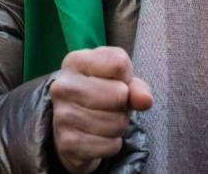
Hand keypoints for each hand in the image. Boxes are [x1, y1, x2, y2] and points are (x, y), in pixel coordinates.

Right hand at [50, 47, 153, 172]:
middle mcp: (63, 86)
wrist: (74, 127)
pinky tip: (100, 137)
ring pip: (115, 123)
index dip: (127, 77)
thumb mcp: (120, 82)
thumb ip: (137, 87)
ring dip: (119, 125)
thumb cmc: (102, 94)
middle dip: (124, 104)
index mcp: (75, 61)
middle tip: (113, 106)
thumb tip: (145, 100)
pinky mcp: (66, 142)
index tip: (116, 82)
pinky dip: (112, 144)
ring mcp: (61, 115)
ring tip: (106, 120)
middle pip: (119, 94)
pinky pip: (109, 145)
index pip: (119, 64)